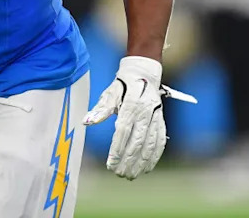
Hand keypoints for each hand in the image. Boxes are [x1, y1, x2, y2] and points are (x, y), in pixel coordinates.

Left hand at [84, 56, 166, 179]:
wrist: (143, 74)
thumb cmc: (122, 85)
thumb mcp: (109, 93)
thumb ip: (100, 109)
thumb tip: (86, 122)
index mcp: (130, 104)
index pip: (123, 130)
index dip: (117, 148)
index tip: (110, 163)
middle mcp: (145, 112)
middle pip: (137, 141)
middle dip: (128, 160)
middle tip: (119, 174)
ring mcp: (155, 117)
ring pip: (150, 144)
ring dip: (141, 162)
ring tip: (131, 175)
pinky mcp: (161, 121)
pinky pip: (160, 142)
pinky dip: (154, 157)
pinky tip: (146, 168)